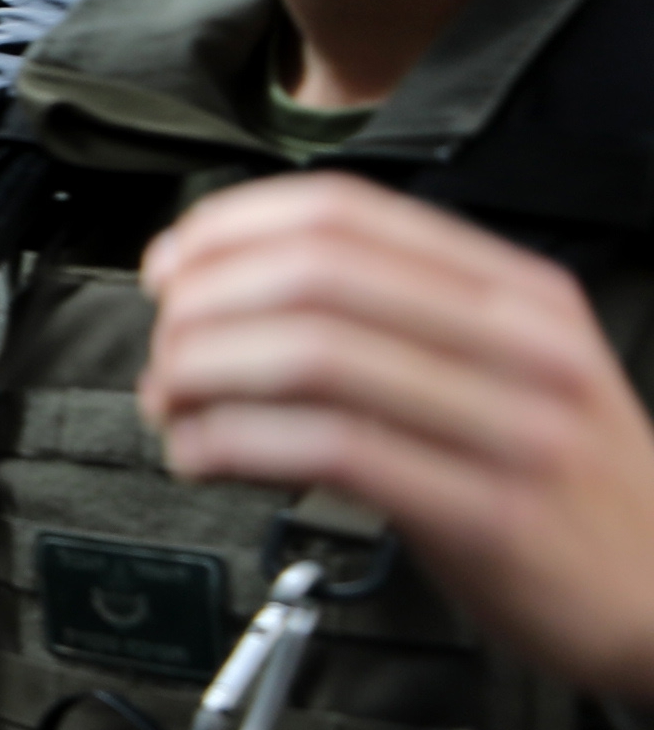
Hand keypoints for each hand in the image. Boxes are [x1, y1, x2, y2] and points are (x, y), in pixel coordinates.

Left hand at [139, 174, 653, 697]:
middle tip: (164, 343)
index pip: (349, 215)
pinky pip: (333, 450)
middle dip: (205, 305)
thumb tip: (246, 286)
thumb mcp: (512, 371)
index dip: (232, 230)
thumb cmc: (565, 483)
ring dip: (205, 375)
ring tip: (172, 403)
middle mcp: (522, 346)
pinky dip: (236, 443)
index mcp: (520, 294)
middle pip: (316, 277)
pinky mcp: (487, 513)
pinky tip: (202, 455)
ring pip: (313, 357)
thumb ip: (404, 321)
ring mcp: (511, 428)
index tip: (171, 265)